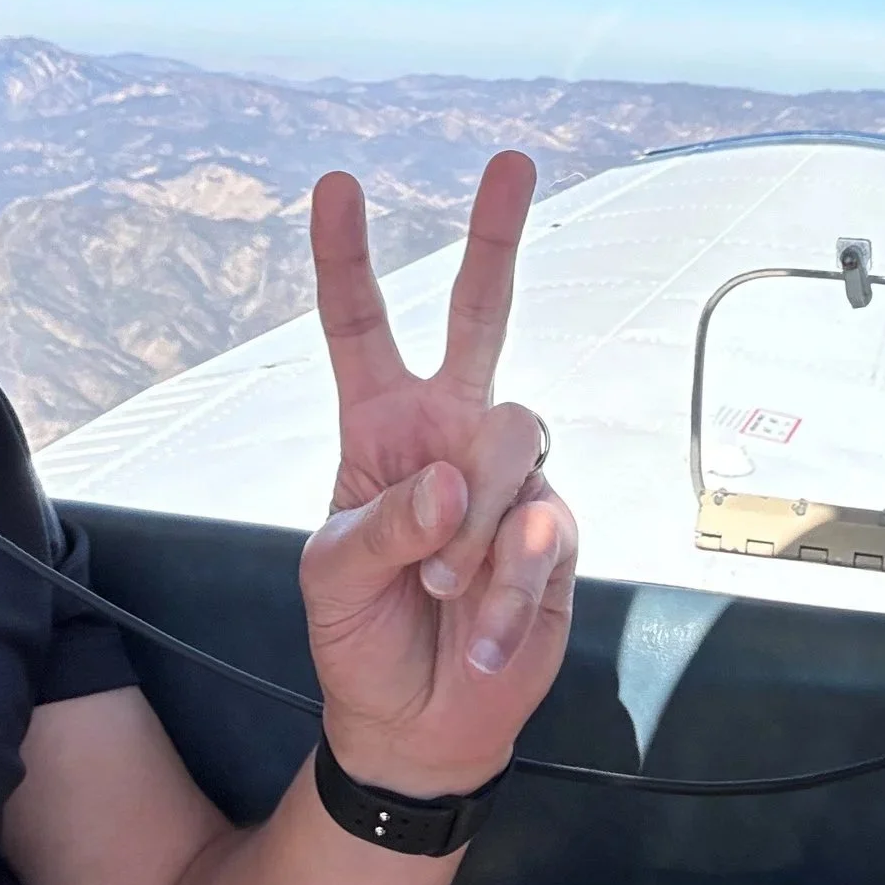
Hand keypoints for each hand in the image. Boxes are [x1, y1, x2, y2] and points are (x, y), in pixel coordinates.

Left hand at [296, 151, 578, 797]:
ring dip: (471, 527)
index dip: (346, 257)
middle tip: (511, 160)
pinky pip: (541, 530)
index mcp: (379, 425)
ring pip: (514, 434)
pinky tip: (478, 633)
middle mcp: (450, 430)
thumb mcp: (330, 579)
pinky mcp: (555, 530)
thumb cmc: (360, 635)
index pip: (360, 326)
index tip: (338, 184)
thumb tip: (454, 482)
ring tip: (439, 591)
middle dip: (496, 237)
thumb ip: (383, 524)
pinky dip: (503, 593)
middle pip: (482, 317)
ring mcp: (509, 477)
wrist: (418, 724)